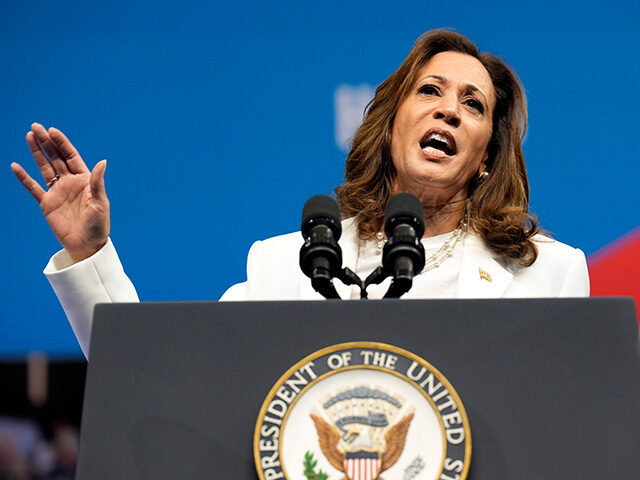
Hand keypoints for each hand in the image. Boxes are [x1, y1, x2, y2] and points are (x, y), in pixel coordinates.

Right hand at [11, 123, 109, 262]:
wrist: (87, 246)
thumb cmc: (99, 225)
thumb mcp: (100, 203)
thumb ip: (97, 182)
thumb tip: (103, 162)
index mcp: (85, 180)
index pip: (71, 157)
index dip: (62, 143)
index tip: (52, 130)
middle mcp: (70, 183)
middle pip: (56, 158)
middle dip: (47, 142)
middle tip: (35, 127)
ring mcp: (57, 192)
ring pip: (44, 168)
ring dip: (37, 153)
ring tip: (29, 136)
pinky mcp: (47, 203)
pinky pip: (33, 187)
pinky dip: (24, 177)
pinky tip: (16, 166)